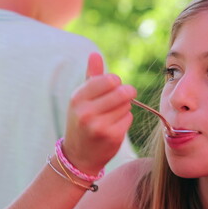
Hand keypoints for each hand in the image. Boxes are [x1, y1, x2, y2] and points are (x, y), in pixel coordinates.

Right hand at [63, 53, 135, 174]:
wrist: (79, 154)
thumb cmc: (83, 120)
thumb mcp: (82, 98)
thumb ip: (92, 76)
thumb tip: (95, 54)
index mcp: (78, 98)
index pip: (109, 80)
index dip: (115, 82)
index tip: (112, 87)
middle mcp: (86, 112)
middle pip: (122, 92)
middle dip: (125, 93)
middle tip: (122, 97)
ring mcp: (99, 126)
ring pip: (127, 105)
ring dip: (124, 108)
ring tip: (112, 115)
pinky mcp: (112, 137)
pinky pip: (129, 118)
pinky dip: (125, 120)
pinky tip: (114, 126)